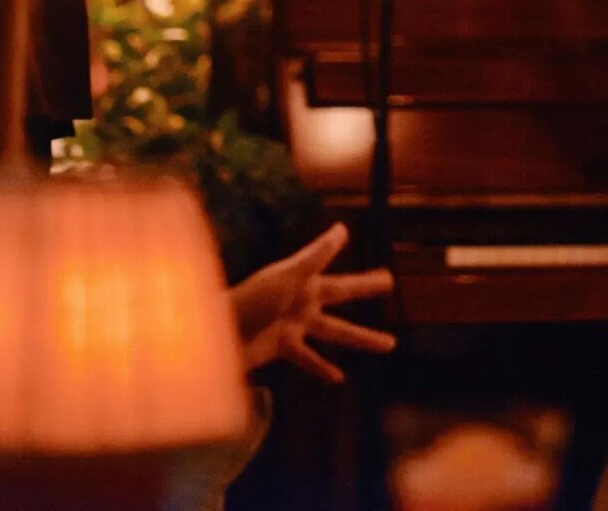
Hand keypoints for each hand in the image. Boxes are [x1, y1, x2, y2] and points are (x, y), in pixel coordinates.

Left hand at [229, 223, 395, 382]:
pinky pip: (308, 358)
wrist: (216, 338)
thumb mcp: (287, 277)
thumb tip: (343, 229)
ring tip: (390, 343)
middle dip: (364, 287)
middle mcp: (300, 299)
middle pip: (341, 293)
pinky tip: (339, 378)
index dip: (336, 246)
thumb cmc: (251, 302)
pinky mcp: (283, 348)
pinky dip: (322, 368)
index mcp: (301, 279)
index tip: (345, 232)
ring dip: (362, 337)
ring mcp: (293, 324)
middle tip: (389, 280)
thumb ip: (316, 256)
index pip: (327, 259)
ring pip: (336, 331)